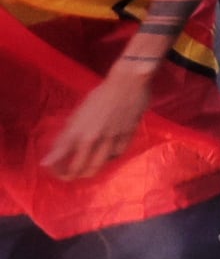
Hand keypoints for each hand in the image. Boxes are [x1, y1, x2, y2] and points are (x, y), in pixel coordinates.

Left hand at [42, 63, 155, 180]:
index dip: (53, 168)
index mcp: (77, 130)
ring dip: (88, 171)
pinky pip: (116, 155)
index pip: (59, 158)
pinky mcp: (127, 136)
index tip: (51, 167)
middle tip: (68, 174)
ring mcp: (111, 139)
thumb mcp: (78, 113)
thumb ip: (67, 135)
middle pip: (79, 168)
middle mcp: (92, 138)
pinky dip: (108, 159)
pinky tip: (106, 157)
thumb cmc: (100, 94)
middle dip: (70, 175)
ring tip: (84, 170)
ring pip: (97, 166)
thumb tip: (51, 156)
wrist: (128, 82)